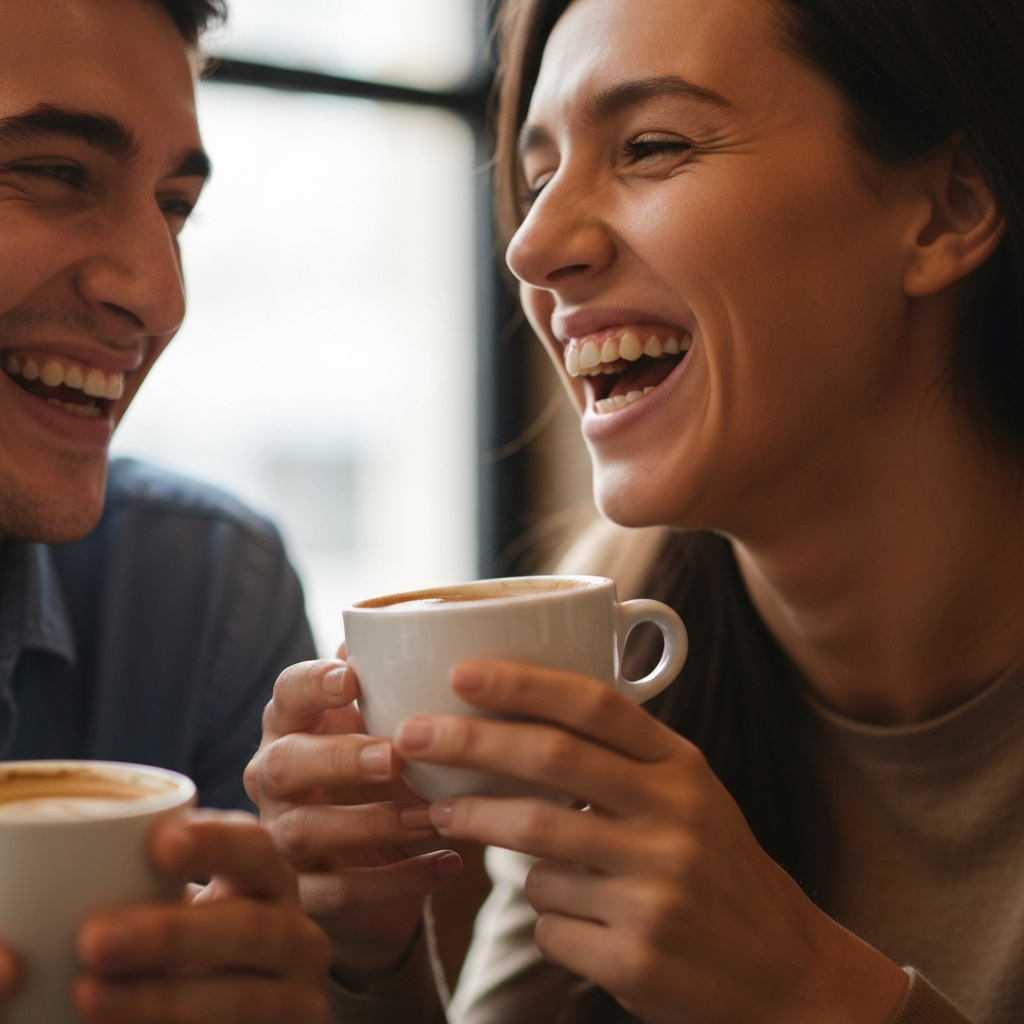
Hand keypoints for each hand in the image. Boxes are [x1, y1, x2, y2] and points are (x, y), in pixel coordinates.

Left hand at [74, 811, 330, 1023]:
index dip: (215, 844)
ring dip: (162, 1000)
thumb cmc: (194, 952)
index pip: (257, 850)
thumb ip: (148, 890)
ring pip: (241, 999)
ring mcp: (299, 996)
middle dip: (171, 934)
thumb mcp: (188, 911)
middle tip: (95, 938)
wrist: (236, 1009)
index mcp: (271, 884)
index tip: (157, 844)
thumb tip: (66, 887)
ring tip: (90, 998)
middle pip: (248, 929)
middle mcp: (297, 935)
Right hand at [244, 658, 462, 986]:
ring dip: (372, 822)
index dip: (311, 685)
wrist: (377, 856)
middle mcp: (275, 780)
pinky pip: (340, 895)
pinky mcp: (309, 895)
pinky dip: (397, 882)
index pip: (286, 694)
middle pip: (282, 765)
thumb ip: (394, 680)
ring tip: (433, 815)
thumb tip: (414, 624)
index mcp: (293, 725)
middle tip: (394, 756)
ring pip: (304, 834)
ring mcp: (284, 840)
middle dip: (337, 759)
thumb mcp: (385, 721)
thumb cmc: (381, 766)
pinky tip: (448, 863)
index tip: (349, 677)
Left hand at [392, 661, 909, 1023]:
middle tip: (412, 737)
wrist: (780, 969)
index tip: (460, 671)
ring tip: (446, 814)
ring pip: (535, 851)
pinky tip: (566, 911)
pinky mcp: (638, 956)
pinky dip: (541, 910)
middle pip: (552, 764)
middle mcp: (674, 819)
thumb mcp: (686, 794)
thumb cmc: (711, 863)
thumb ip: (619, 758)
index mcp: (682, 767)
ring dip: (481, 830)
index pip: (596, 705)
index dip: (524, 683)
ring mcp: (657, 890)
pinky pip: (550, 921)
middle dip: (469, 743)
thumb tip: (510, 722)